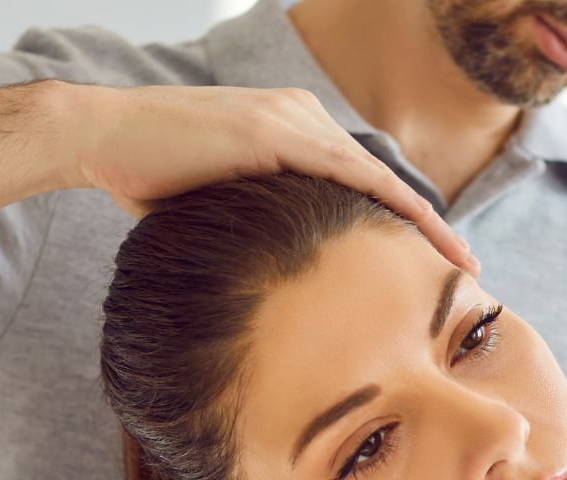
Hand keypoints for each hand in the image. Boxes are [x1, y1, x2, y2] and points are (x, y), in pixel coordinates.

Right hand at [65, 83, 478, 275]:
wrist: (100, 135)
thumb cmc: (145, 174)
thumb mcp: (214, 204)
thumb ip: (252, 223)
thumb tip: (268, 275)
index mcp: (288, 128)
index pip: (361, 181)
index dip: (401, 221)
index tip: (433, 260)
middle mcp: (299, 117)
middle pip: (383, 179)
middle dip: (427, 227)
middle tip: (467, 268)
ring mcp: (291, 121)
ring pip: (380, 179)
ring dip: (425, 224)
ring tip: (461, 263)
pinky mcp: (277, 135)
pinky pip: (353, 177)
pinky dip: (393, 207)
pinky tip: (424, 237)